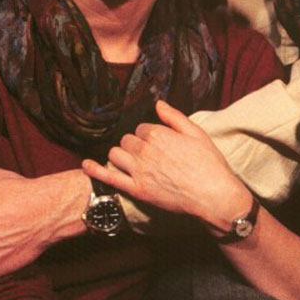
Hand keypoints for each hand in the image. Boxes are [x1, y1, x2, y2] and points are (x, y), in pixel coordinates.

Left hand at [83, 100, 249, 231]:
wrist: (213, 196)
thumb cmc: (209, 164)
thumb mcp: (196, 133)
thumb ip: (174, 117)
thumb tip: (158, 103)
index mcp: (159, 134)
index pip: (142, 128)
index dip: (150, 135)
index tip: (159, 143)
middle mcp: (146, 151)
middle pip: (127, 140)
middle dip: (135, 144)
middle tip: (149, 154)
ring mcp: (139, 171)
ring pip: (116, 154)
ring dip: (121, 155)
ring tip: (133, 161)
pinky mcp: (137, 190)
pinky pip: (110, 177)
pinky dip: (95, 169)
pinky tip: (86, 164)